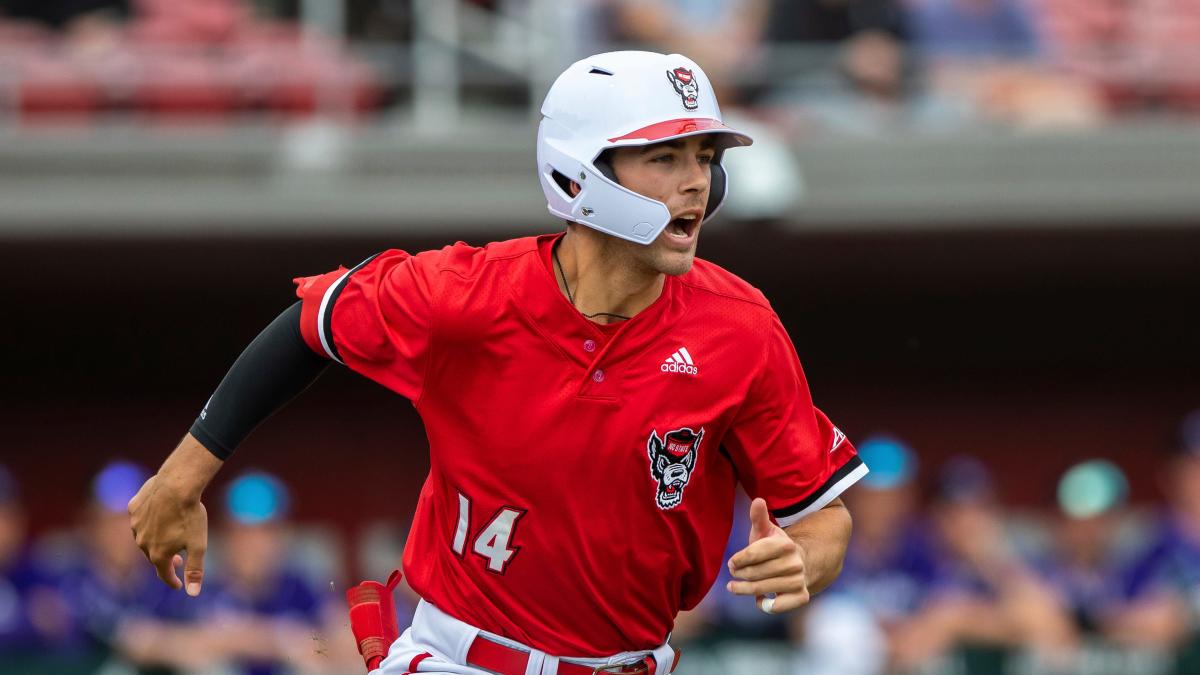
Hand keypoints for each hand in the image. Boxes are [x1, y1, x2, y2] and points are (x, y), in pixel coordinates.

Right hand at [128, 450, 213, 594]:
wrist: (177, 485)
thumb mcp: (198, 545)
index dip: (172, 581)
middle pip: (153, 556)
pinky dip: (148, 522)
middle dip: (166, 561)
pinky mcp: (133, 508)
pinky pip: (140, 519)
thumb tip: (192, 594)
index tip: (177, 586)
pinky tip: (158, 517)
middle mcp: (142, 542)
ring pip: (144, 538)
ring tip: (168, 539)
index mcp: (158, 554)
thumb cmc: (190, 515)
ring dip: (156, 541)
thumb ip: (195, 570)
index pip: (164, 574)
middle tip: (177, 561)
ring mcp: (136, 525)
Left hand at [725, 498, 809, 613]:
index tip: (731, 563)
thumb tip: (757, 500)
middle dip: (739, 575)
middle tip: (733, 574)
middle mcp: (795, 563)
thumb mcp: (766, 531)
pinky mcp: (802, 596)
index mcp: (785, 544)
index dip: (737, 560)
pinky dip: (765, 605)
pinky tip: (760, 600)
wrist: (801, 563)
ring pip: (761, 589)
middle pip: (754, 573)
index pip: (752, 554)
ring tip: (735, 587)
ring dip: (744, 590)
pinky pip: (777, 606)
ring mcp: (799, 580)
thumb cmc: (774, 548)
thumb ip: (758, 517)